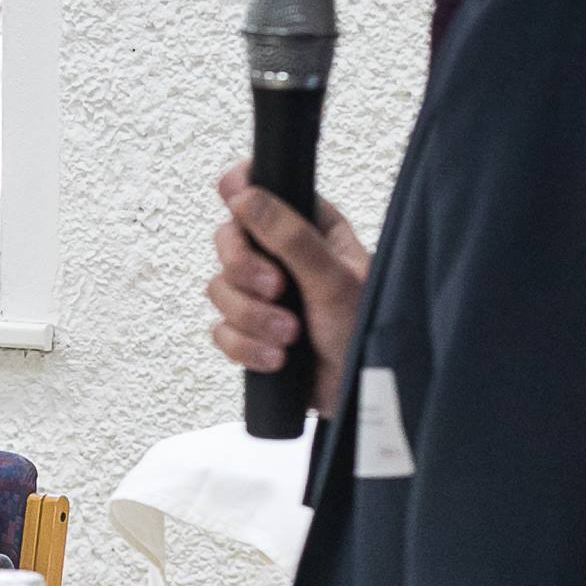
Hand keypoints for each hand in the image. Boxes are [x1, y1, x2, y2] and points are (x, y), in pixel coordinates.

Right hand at [206, 163, 370, 417]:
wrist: (362, 396)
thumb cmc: (365, 331)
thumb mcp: (334, 280)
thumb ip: (290, 237)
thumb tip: (245, 196)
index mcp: (310, 228)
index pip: (264, 189)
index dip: (241, 188)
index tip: (234, 199)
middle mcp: (281, 256)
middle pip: (228, 241)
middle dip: (244, 270)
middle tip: (275, 289)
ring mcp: (263, 295)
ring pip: (220, 289)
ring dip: (251, 317)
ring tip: (288, 337)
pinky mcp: (250, 332)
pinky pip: (221, 331)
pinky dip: (245, 346)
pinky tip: (276, 358)